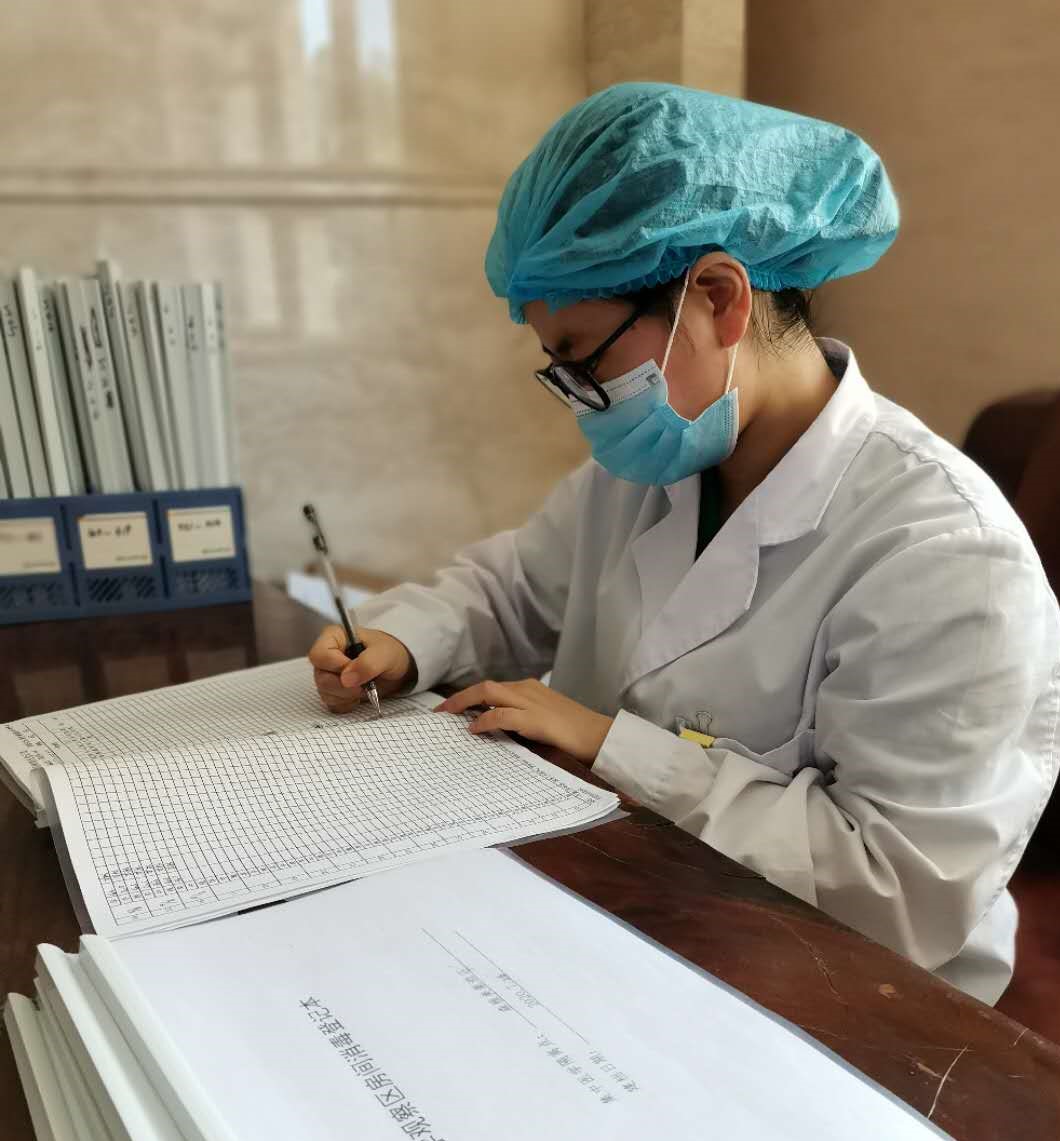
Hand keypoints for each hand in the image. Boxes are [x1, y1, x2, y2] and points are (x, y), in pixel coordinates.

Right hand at [309, 625, 415, 713]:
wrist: (397, 667)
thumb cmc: (390, 652)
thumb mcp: (385, 653)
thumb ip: (367, 663)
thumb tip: (346, 679)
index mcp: (334, 637)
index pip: (319, 655)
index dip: (337, 666)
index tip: (355, 668)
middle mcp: (327, 656)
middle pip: (321, 677)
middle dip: (344, 685)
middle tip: (364, 683)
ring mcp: (328, 675)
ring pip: (325, 693)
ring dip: (347, 695)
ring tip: (364, 687)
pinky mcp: (333, 691)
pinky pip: (332, 704)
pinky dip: (347, 704)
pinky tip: (359, 696)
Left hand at [434, 678, 612, 763]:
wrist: (600, 736)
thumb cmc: (576, 732)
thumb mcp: (545, 720)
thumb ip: (523, 720)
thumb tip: (499, 731)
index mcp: (530, 689)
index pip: (493, 689)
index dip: (470, 698)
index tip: (452, 709)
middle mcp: (527, 690)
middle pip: (485, 686)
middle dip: (459, 698)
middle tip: (440, 711)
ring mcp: (530, 702)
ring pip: (488, 693)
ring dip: (463, 703)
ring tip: (447, 717)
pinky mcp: (534, 718)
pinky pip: (500, 715)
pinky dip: (484, 720)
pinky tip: (474, 729)